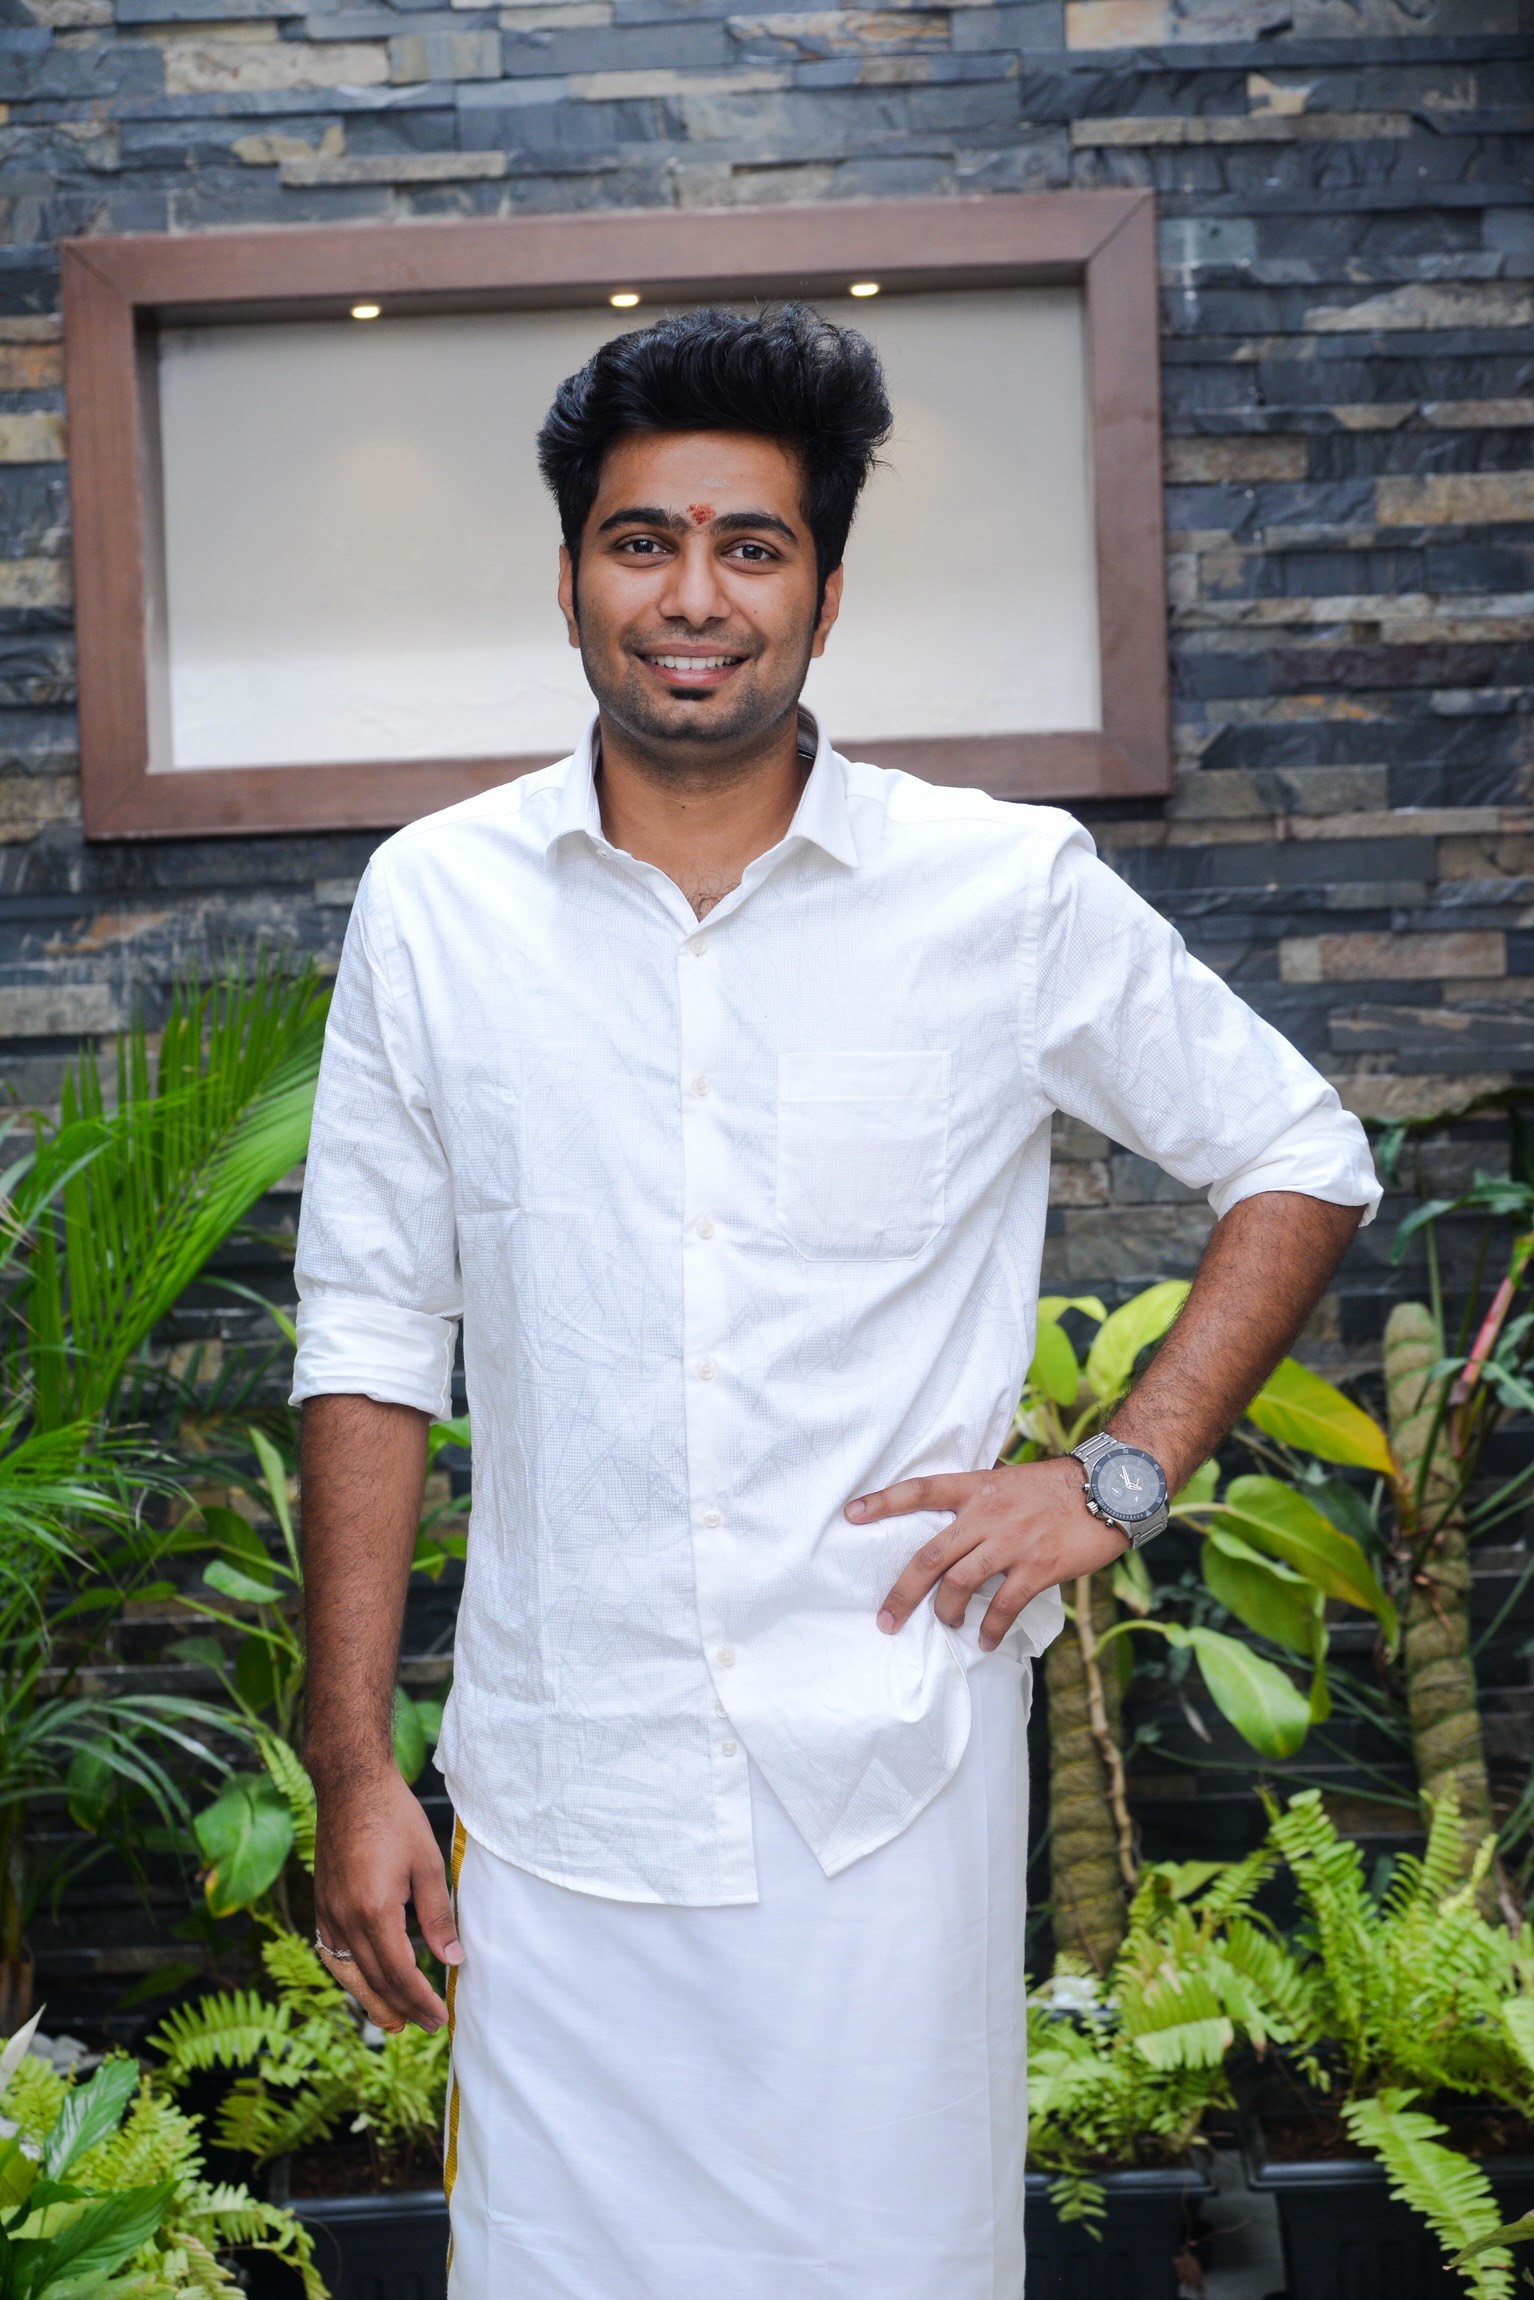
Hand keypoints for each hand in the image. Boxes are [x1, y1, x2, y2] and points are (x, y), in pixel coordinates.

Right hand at [312, 1765, 461, 2033]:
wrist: (351, 1786)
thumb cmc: (394, 1817)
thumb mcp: (426, 1863)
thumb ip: (438, 1916)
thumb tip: (452, 1959)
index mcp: (374, 1911)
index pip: (400, 1973)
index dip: (421, 1999)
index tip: (440, 2016)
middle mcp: (344, 1919)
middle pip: (374, 1981)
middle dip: (402, 2008)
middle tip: (426, 2025)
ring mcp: (327, 1913)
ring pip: (348, 1974)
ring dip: (372, 2001)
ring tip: (394, 2021)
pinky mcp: (321, 1905)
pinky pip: (333, 1954)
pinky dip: (351, 1976)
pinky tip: (365, 1982)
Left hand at [847, 1456, 1131, 1652]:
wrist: (1109, 1489)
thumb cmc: (1057, 1487)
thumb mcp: (1009, 1480)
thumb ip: (979, 1497)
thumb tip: (953, 1519)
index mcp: (978, 1487)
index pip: (921, 1490)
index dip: (884, 1501)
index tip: (850, 1514)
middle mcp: (988, 1514)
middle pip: (931, 1555)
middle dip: (903, 1591)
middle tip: (885, 1619)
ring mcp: (1013, 1541)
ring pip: (960, 1583)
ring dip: (945, 1612)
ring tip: (944, 1624)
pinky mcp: (1038, 1566)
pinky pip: (1003, 1605)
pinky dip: (990, 1627)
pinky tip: (985, 1640)